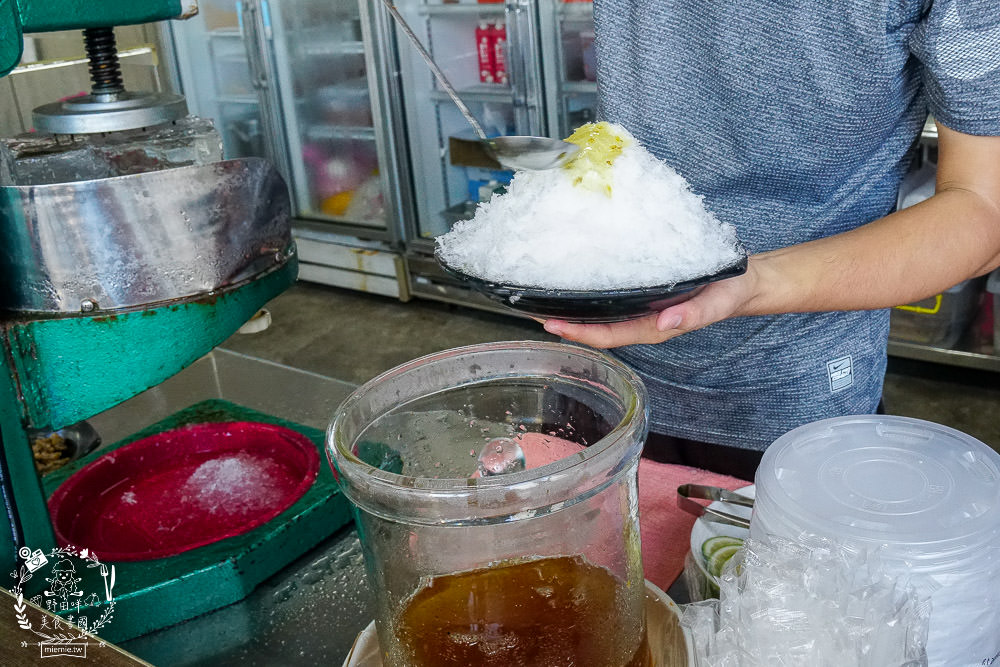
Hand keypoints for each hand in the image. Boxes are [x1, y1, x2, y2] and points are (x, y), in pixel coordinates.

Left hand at [542, 261, 758, 347]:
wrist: (744, 282)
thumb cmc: (729, 291)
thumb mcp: (717, 301)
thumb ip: (693, 314)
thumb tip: (664, 325)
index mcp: (653, 328)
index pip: (608, 336)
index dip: (578, 333)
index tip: (550, 323)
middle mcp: (641, 321)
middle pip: (595, 329)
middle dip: (563, 322)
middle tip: (528, 309)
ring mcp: (641, 310)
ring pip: (600, 315)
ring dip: (571, 309)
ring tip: (539, 295)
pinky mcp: (643, 294)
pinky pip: (610, 298)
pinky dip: (588, 293)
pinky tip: (572, 281)